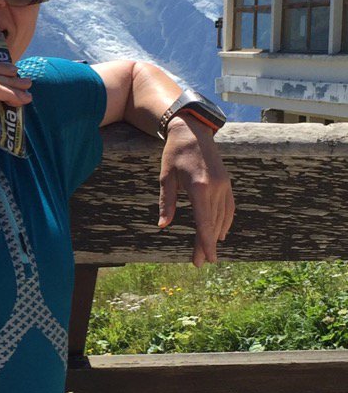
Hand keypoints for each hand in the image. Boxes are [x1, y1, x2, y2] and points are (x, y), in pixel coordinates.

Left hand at [158, 116, 234, 265]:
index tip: (206, 260)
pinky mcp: (226, 182)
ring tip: (208, 251)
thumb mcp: (165, 177)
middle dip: (207, 244)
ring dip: (215, 235)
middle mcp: (215, 188)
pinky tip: (220, 233)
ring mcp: (224, 185)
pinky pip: (228, 207)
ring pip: (222, 217)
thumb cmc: (174, 153)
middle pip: (213, 223)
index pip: (204, 222)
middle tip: (201, 262)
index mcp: (199, 187)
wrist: (192, 130)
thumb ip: (167, 202)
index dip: (205, 243)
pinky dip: (225, 221)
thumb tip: (163, 225)